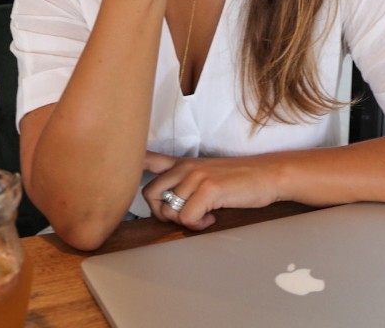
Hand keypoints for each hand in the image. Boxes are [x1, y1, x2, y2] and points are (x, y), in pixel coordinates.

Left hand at [142, 151, 278, 230]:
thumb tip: (166, 205)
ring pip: (170, 210)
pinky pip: (188, 218)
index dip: (131, 165)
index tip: (117, 167)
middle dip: (162, 213)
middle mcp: (185, 166)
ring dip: (184, 221)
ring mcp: (196, 175)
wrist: (267, 175)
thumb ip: (185, 183)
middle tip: (183, 216)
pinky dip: (198, 225)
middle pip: (150, 193)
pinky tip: (212, 217)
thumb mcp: (207, 174)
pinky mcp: (209, 188)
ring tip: (203, 215)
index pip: (149, 159)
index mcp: (183, 163)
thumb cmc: (239, 179)